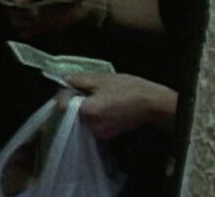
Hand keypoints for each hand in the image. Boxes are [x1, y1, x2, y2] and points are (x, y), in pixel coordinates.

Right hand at [8, 0, 106, 38]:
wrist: (83, 4)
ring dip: (18, 22)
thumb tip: (15, 0)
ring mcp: (30, 14)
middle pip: (9, 7)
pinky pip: (26, 31)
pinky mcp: (37, 26)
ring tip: (26, 19)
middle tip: (16, 12)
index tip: (1, 2)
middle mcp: (25, 1)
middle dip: (10, 11)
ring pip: (16, 20)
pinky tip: (28, 31)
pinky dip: (26, 32)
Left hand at [61, 73, 176, 139]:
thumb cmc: (129, 89)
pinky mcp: (107, 135)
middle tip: (84, 88)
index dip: (64, 92)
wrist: (153, 104)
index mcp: (86, 111)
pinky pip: (92, 123)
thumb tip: (63, 78)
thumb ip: (79, 80)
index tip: (70, 85)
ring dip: (84, 107)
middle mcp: (89, 126)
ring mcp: (98, 132)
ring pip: (81, 118)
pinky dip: (93, 115)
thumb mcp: (102, 79)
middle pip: (70, 112)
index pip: (61, 104)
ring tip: (96, 95)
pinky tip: (104, 105)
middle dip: (74, 100)